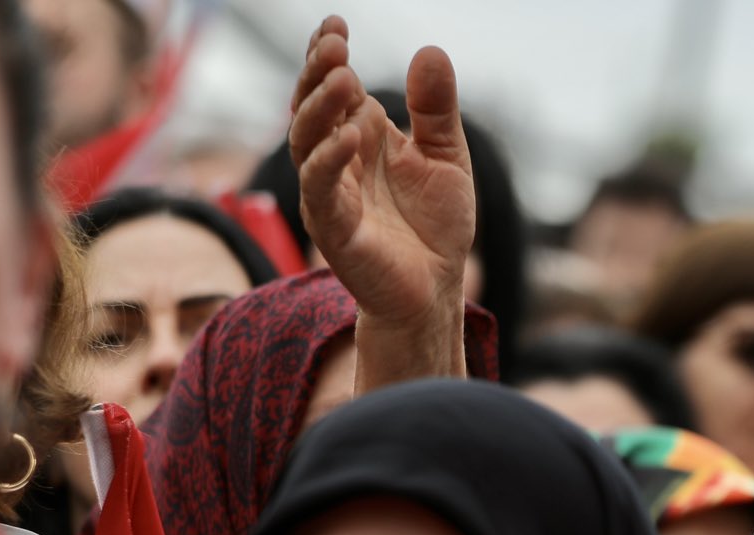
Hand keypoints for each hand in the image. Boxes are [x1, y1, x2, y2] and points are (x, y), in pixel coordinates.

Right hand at [288, 16, 473, 327]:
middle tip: (335, 44)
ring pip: (306, 142)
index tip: (336, 24)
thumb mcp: (447, 157)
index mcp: (360, 136)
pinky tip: (350, 137)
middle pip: (310, 107)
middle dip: (317, 72)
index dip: (327, 55)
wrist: (436, 289)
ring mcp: (330, 193)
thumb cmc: (435, 225)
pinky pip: (321, 190)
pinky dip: (330, 160)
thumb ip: (436, 109)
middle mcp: (337, 160)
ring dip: (320, 108)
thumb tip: (430, 50)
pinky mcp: (333, 229)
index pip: (333, 87)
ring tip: (343, 77)